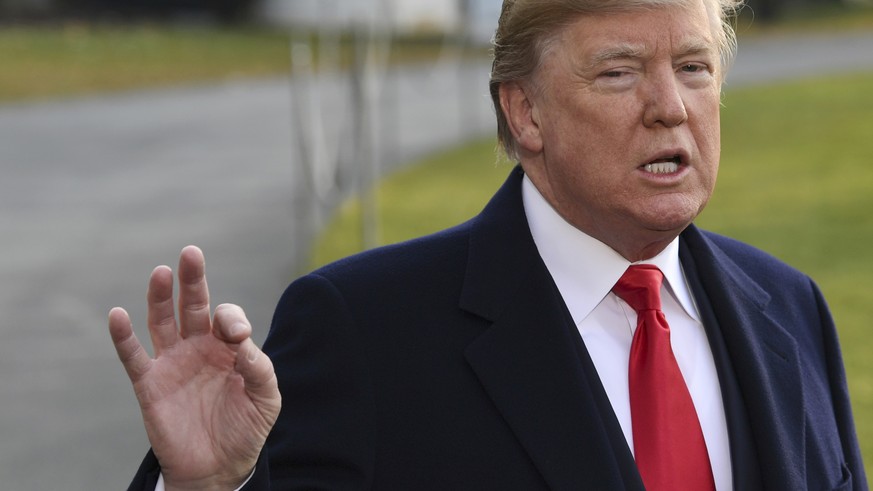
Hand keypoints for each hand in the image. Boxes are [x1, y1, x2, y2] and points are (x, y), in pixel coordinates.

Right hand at [109, 246, 280, 489]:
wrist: (218, 468)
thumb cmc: (245, 429)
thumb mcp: (266, 400)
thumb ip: (260, 369)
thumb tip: (243, 341)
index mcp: (228, 348)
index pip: (227, 318)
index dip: (232, 319)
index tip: (237, 336)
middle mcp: (199, 348)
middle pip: (193, 306)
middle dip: (193, 280)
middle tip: (191, 253)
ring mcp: (173, 363)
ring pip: (162, 322)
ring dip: (160, 297)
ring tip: (161, 273)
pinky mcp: (150, 384)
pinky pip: (133, 356)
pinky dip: (123, 336)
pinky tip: (117, 315)